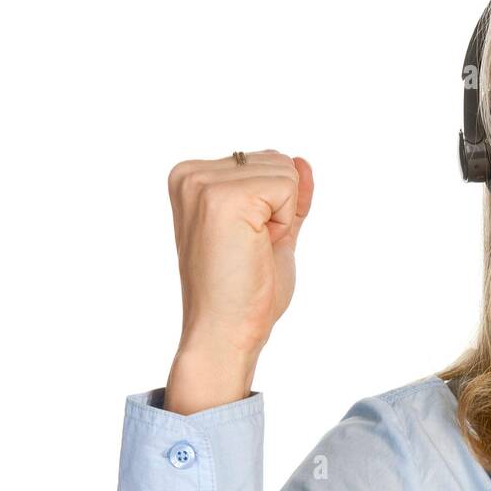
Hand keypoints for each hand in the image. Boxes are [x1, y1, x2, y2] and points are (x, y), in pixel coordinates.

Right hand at [165, 150, 313, 410]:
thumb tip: (300, 160)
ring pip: (285, 171)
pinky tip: (255, 246)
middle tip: (250, 248)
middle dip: (280, 208)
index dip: (274, 206)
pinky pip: (289, 186)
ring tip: (250, 248)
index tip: (246, 240)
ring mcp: (202, 183)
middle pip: (277, 160)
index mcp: (191, 178)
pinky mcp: (222, 196)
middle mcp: (189, 174)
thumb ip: (286, 194)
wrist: (225, 330)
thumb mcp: (271, 230)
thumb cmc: (243, 291)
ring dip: (282, 217)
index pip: (265, 161)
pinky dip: (285, 221)